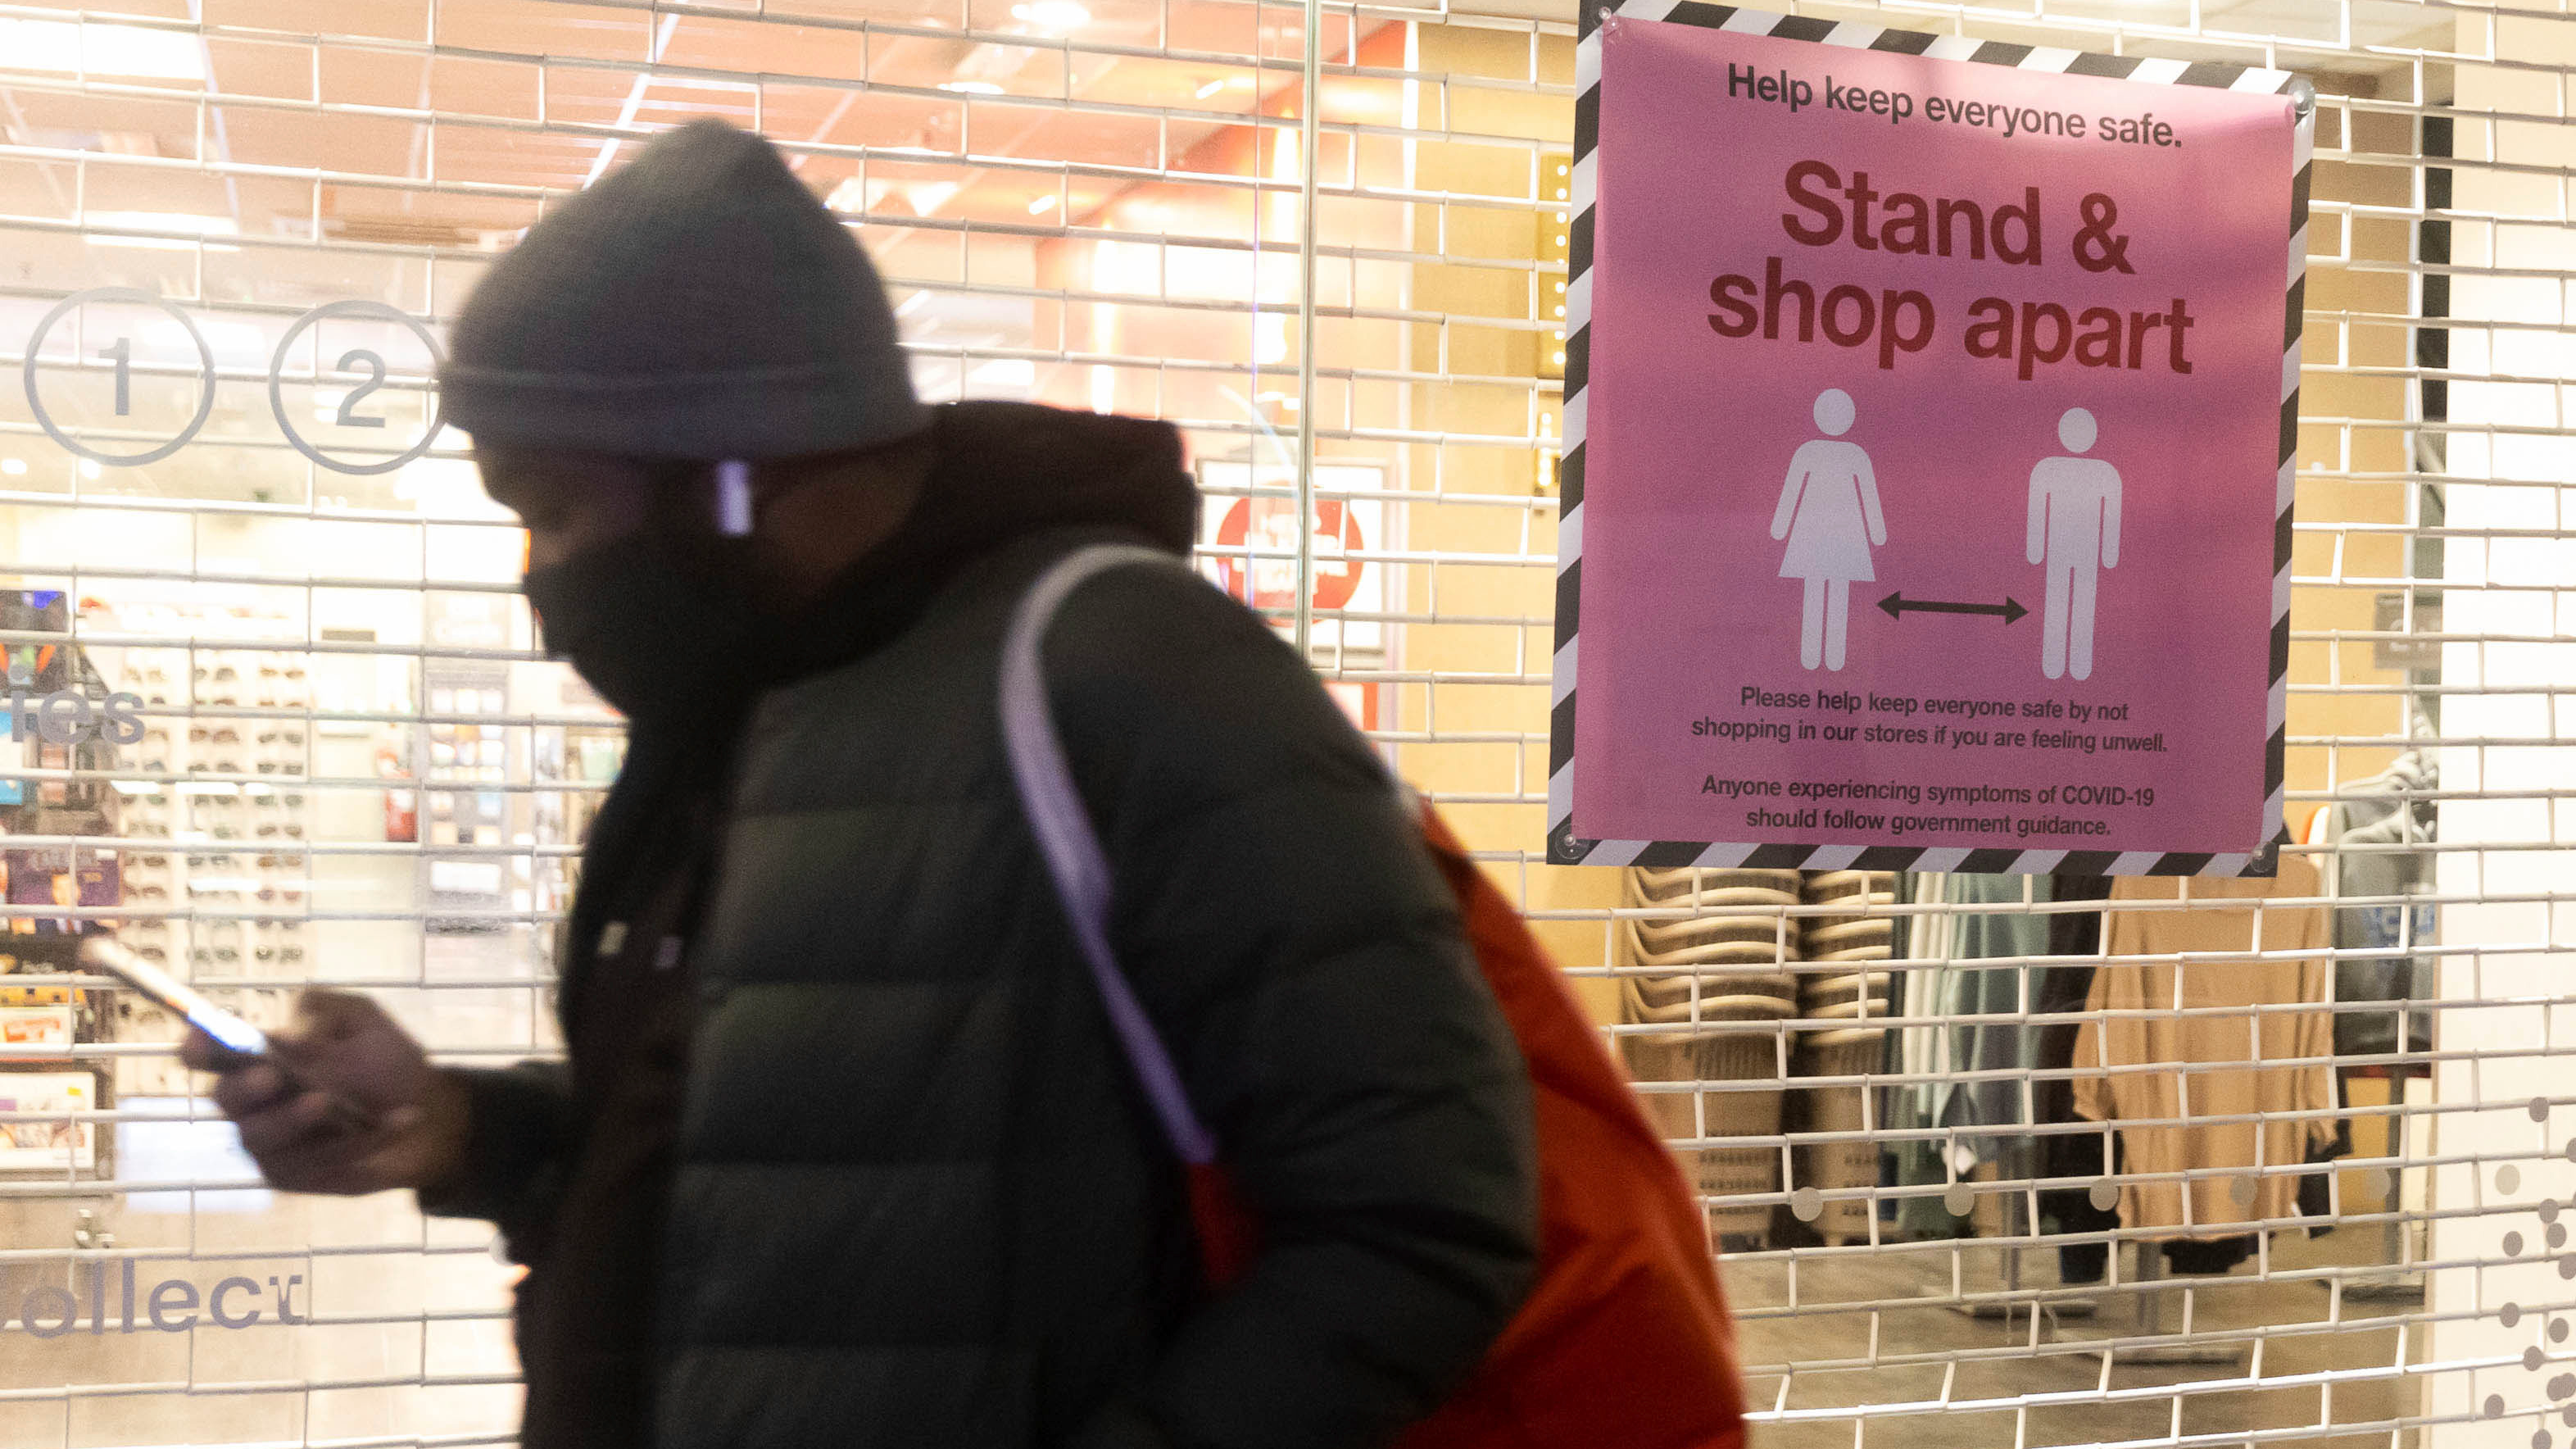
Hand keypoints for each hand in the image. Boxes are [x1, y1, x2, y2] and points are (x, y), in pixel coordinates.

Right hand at [181, 989, 470, 1195]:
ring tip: (326, 1101)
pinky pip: (309, 1163)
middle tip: (272, 1076)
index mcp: (262, 1057)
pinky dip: (353, 1142)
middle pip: (225, 1097)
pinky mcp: (291, 1175)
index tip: (203, 1041)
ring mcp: (269, 1143)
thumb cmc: (386, 1062)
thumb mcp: (364, 1022)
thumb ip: (326, 1015)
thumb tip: (290, 1033)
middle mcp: (255, 1102)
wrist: (431, 1114)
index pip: (211, 1054)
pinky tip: (395, 1121)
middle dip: (244, 1087)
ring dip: (291, 1118)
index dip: (199, 1048)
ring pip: (258, 1136)